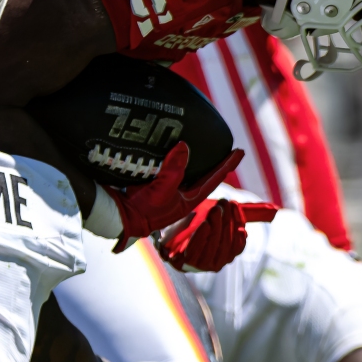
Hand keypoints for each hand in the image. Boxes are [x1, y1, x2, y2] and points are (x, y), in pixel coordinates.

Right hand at [106, 144, 243, 251]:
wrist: (120, 217)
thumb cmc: (143, 210)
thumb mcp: (162, 190)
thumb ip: (174, 170)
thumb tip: (183, 146)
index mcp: (189, 200)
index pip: (214, 179)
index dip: (227, 165)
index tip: (241, 151)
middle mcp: (181, 196)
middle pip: (203, 175)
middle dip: (214, 162)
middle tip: (226, 146)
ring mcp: (169, 191)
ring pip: (186, 172)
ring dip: (194, 159)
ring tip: (204, 144)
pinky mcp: (155, 185)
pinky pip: (169, 169)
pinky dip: (174, 158)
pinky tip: (176, 148)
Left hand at [158, 198, 277, 271]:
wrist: (163, 227)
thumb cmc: (196, 221)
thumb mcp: (223, 214)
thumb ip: (247, 213)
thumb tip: (275, 212)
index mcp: (226, 254)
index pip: (238, 244)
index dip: (239, 224)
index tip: (236, 207)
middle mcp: (214, 263)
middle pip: (226, 244)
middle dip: (227, 223)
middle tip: (224, 204)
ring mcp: (198, 265)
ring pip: (213, 248)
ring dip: (216, 228)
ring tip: (215, 211)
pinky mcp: (183, 263)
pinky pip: (196, 252)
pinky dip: (202, 238)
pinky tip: (205, 225)